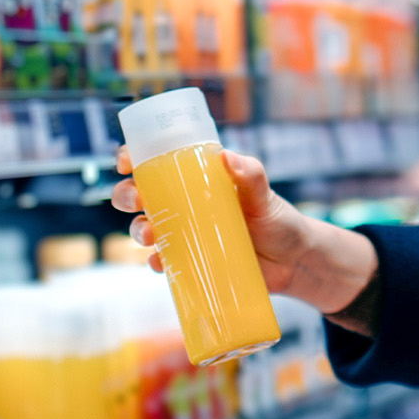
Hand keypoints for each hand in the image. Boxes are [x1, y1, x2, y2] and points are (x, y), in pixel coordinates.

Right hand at [112, 146, 377, 318]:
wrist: (293, 262)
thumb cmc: (279, 221)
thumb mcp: (265, 196)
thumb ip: (251, 175)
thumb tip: (228, 156)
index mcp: (199, 180)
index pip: (158, 163)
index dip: (135, 159)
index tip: (126, 161)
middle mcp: (185, 205)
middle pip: (140, 196)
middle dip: (126, 196)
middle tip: (135, 201)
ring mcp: (186, 234)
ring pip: (145, 228)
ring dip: (138, 230)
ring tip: (150, 235)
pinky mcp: (191, 262)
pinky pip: (162, 262)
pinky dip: (155, 262)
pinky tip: (159, 262)